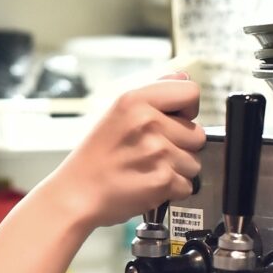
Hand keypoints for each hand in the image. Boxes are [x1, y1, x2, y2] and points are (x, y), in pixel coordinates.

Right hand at [43, 73, 204, 230]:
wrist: (75, 195)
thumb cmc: (94, 158)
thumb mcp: (116, 113)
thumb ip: (153, 93)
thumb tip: (182, 77)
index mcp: (135, 100)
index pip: (191, 92)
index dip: (188, 110)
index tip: (175, 121)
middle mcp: (147, 122)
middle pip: (198, 133)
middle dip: (182, 146)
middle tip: (153, 153)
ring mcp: (157, 152)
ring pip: (194, 162)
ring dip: (177, 170)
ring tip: (148, 170)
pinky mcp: (162, 180)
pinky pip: (187, 185)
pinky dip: (171, 190)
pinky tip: (148, 185)